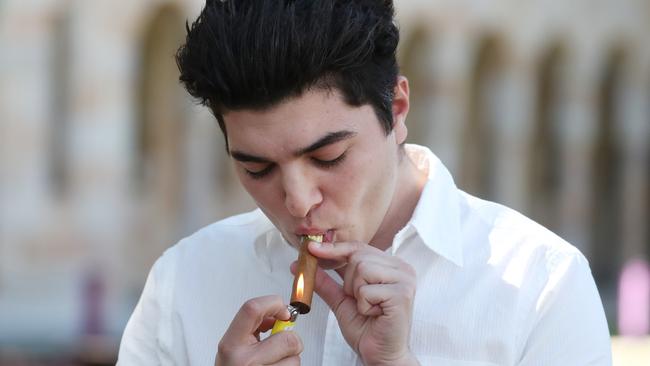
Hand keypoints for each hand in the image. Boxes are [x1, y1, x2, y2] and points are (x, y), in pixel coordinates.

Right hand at [215, 295, 302, 365]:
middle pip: (287, 339)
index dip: (274, 304)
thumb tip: (279, 315)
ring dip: (291, 359)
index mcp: (230, 345)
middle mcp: (243, 361)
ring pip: (295, 359)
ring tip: (274, 364)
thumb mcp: (233, 346)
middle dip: (292, 340)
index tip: (283, 311)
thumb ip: (254, 327)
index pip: (252, 309)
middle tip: (281, 346)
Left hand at [301, 241, 418, 365]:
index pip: (358, 247)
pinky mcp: (402, 294)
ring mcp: (405, 279)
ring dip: (356, 293)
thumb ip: (324, 281)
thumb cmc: (366, 328)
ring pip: (362, 269)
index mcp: (390, 265)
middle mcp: (401, 268)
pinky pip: (367, 290)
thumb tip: (300, 265)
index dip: (334, 248)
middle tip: (359, 300)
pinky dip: (364, 305)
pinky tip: (374, 314)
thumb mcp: (340, 300)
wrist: (381, 354)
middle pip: (358, 256)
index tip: (311, 248)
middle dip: (348, 281)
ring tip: (368, 307)